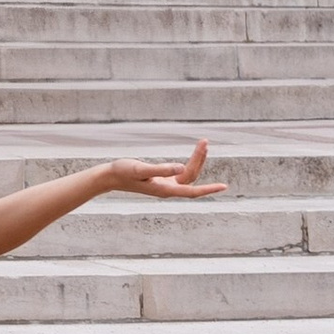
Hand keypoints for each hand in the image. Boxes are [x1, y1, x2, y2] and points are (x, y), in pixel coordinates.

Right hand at [98, 144, 223, 201]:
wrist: (110, 176)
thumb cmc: (123, 172)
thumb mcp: (141, 169)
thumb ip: (161, 169)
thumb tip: (181, 168)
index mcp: (165, 189)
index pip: (192, 191)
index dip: (209, 189)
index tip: (224, 186)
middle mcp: (168, 189)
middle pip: (191, 177)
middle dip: (200, 160)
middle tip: (204, 142)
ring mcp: (166, 185)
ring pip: (188, 175)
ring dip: (196, 160)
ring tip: (202, 144)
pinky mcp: (162, 181)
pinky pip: (182, 174)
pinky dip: (189, 163)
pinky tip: (192, 156)